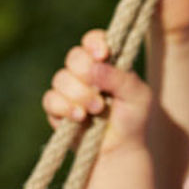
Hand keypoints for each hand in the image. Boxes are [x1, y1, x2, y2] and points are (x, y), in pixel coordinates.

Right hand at [42, 30, 153, 155]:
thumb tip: (95, 66)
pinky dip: (64, 107)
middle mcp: (85, 72)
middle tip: (100, 92)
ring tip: (96, 109)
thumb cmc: (133, 118)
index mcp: (106, 62)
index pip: (94, 40)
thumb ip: (121, 79)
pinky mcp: (56, 108)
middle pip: (74, 57)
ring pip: (61, 79)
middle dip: (85, 73)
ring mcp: (69, 89)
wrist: (120, 148)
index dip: (94, 43)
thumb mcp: (138, 96)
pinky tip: (80, 117)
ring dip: (79, 94)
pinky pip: (50, 99)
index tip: (103, 55)